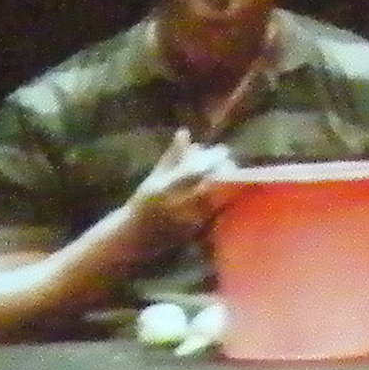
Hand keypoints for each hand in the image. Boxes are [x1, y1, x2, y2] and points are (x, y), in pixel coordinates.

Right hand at [123, 129, 235, 246]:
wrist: (136, 237)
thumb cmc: (144, 203)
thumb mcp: (154, 177)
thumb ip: (172, 156)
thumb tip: (184, 132)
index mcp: (164, 188)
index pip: (195, 170)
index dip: (212, 159)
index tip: (223, 150)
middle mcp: (176, 205)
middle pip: (210, 185)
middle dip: (224, 172)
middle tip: (231, 163)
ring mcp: (187, 221)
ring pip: (216, 200)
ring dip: (227, 187)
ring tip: (232, 176)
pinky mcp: (196, 233)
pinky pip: (216, 214)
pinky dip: (224, 202)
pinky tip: (228, 194)